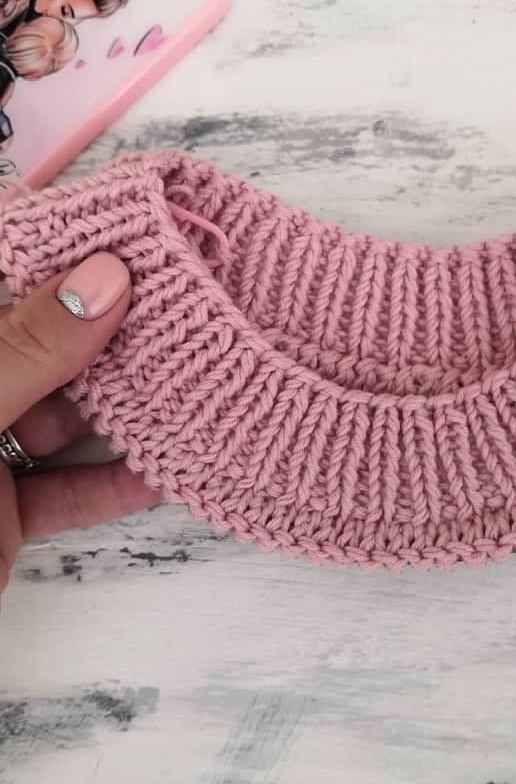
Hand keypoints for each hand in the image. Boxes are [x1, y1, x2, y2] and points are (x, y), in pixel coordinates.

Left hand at [0, 253, 160, 593]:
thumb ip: (26, 348)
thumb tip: (109, 274)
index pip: (6, 282)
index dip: (66, 258)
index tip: (139, 241)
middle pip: (45, 352)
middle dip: (115, 342)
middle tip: (190, 319)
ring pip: (67, 422)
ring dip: (130, 418)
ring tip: (198, 391)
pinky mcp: (4, 512)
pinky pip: (71, 489)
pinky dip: (118, 485)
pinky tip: (174, 471)